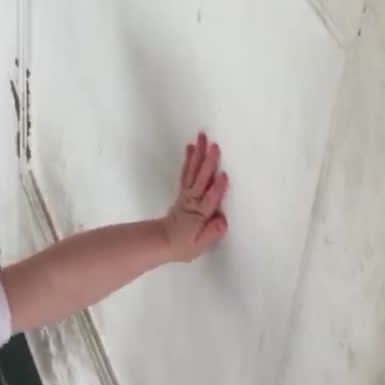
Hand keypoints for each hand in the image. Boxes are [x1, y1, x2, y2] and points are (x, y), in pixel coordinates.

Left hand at [161, 132, 228, 262]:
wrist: (161, 241)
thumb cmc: (183, 245)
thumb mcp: (198, 246)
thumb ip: (211, 233)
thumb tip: (222, 222)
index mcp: (199, 215)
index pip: (210, 200)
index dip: (217, 189)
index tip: (223, 175)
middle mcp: (193, 201)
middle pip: (201, 180)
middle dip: (208, 163)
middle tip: (215, 146)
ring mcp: (187, 194)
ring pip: (193, 172)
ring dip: (199, 154)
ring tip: (202, 137)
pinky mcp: (183, 191)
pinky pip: (186, 172)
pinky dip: (189, 160)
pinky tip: (191, 148)